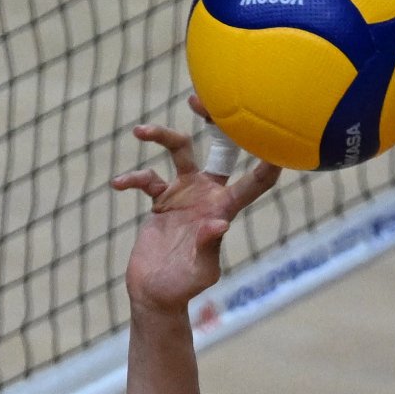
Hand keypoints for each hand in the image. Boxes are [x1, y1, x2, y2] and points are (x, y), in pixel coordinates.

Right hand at [112, 120, 279, 313]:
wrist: (156, 294)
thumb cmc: (185, 287)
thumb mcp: (201, 271)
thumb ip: (209, 246)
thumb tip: (218, 223)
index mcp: (225, 208)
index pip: (255, 182)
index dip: (268, 163)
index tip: (275, 135)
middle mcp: (209, 194)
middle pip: (219, 148)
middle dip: (216, 122)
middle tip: (200, 99)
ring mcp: (186, 194)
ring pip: (180, 151)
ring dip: (163, 136)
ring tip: (141, 131)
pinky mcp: (162, 200)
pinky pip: (148, 178)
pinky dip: (133, 178)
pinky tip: (118, 184)